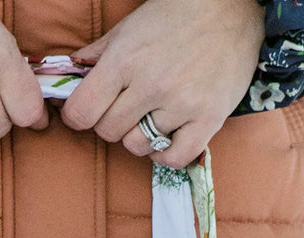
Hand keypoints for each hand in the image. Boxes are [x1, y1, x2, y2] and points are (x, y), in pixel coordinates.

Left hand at [59, 0, 264, 167]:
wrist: (234, 7)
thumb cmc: (178, 13)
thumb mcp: (130, 26)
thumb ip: (97, 54)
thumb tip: (69, 74)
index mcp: (126, 59)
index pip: (82, 112)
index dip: (77, 116)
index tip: (85, 112)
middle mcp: (151, 84)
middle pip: (108, 132)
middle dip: (110, 122)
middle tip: (125, 107)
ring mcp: (181, 105)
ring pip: (138, 146)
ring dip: (139, 137)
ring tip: (150, 117)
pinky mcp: (208, 119)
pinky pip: (174, 158)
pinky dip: (165, 154)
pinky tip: (166, 137)